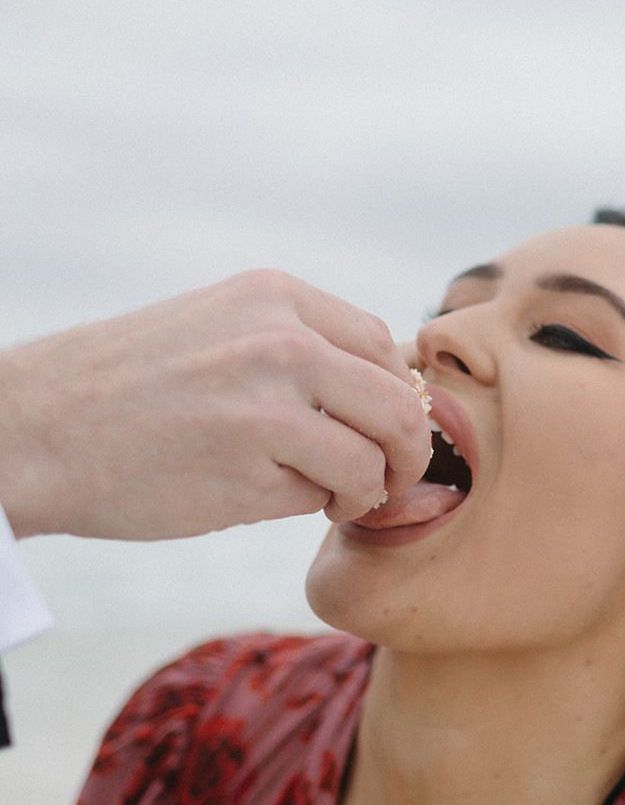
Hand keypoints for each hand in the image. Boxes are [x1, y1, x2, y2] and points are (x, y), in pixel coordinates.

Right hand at [0, 269, 431, 538]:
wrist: (36, 428)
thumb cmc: (129, 389)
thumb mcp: (218, 329)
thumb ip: (297, 347)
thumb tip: (386, 395)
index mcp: (275, 297)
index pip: (381, 345)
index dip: (394, 397)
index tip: (380, 430)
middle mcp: (282, 340)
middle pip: (398, 403)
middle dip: (408, 452)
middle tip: (389, 479)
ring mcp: (269, 403)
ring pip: (373, 456)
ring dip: (368, 488)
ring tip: (335, 497)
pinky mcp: (252, 468)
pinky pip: (326, 494)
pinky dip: (318, 507)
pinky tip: (278, 500)